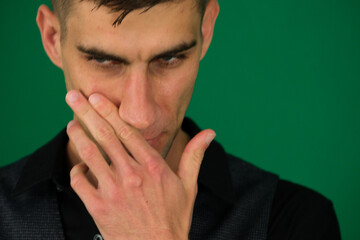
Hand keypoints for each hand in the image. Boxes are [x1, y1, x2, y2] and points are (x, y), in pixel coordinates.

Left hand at [65, 90, 214, 239]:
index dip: (110, 112)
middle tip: (73, 96)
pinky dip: (76, 171)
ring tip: (70, 124)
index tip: (97, 97)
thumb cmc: (173, 218)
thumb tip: (210, 133)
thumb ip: (194, 156)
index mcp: (153, 167)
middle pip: (105, 137)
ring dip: (77, 136)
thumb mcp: (188, 186)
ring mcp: (113, 191)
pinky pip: (80, 183)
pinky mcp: (99, 208)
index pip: (128, 132)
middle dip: (87, 113)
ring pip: (89, 156)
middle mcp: (132, 176)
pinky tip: (79, 165)